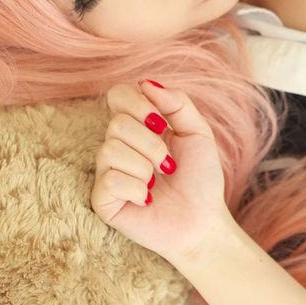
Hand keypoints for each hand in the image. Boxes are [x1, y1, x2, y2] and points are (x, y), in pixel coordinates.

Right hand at [89, 80, 231, 263]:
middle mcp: (117, 145)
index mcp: (137, 126)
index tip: (162, 122)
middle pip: (117, 123)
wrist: (203, 221)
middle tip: (169, 164)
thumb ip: (177, 103)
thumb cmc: (200, 179)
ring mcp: (107, 172)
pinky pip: (110, 179)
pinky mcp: (102, 200)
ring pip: (110, 149)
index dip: (138, 103)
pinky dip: (136, 188)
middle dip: (152, 143)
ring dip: (145, 166)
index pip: (117, 94)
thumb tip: (146, 83)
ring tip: (157, 182)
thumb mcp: (198, 133)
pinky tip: (146, 199)